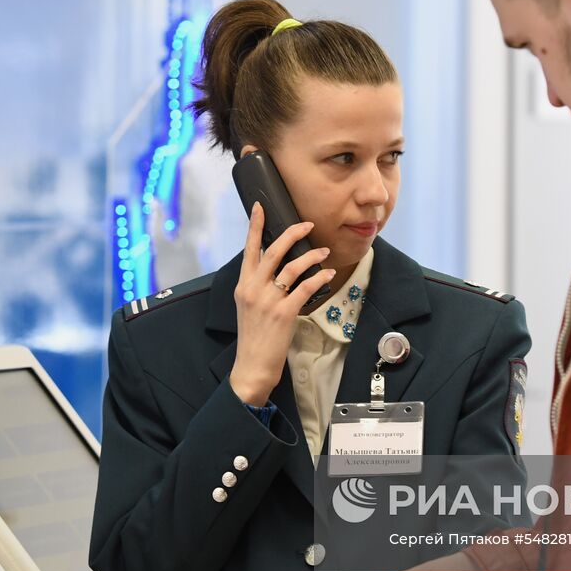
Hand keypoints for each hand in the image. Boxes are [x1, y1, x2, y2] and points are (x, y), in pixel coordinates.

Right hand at [229, 202, 334, 405]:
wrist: (252, 365)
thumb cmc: (253, 336)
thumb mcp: (247, 306)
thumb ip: (257, 286)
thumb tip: (274, 268)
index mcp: (243, 285)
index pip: (249, 249)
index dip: (254, 226)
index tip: (260, 206)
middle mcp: (253, 288)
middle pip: (274, 250)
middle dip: (293, 233)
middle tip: (308, 225)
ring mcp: (268, 300)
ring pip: (293, 267)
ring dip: (312, 256)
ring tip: (325, 252)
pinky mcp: (284, 313)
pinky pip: (306, 288)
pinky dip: (319, 279)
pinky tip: (327, 275)